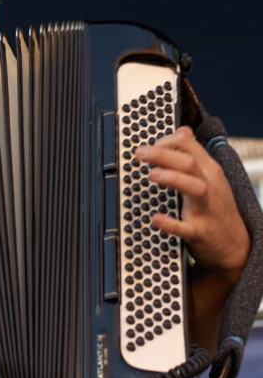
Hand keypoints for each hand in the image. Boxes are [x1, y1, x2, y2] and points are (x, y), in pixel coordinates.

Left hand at [134, 126, 249, 281]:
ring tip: (152, 175)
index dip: (167, 141)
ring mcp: (207, 210)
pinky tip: (156, 218)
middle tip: (140, 153)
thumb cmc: (217, 208)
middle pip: (190, 163)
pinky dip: (171, 224)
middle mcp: (210, 187)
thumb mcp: (210, 178)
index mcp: (210, 172)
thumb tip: (182, 131)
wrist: (237, 246)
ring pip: (195, 188)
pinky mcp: (202, 232)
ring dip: (173, 179)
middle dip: (163, 155)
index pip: (191, 146)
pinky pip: (187, 228)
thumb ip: (194, 155)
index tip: (148, 146)